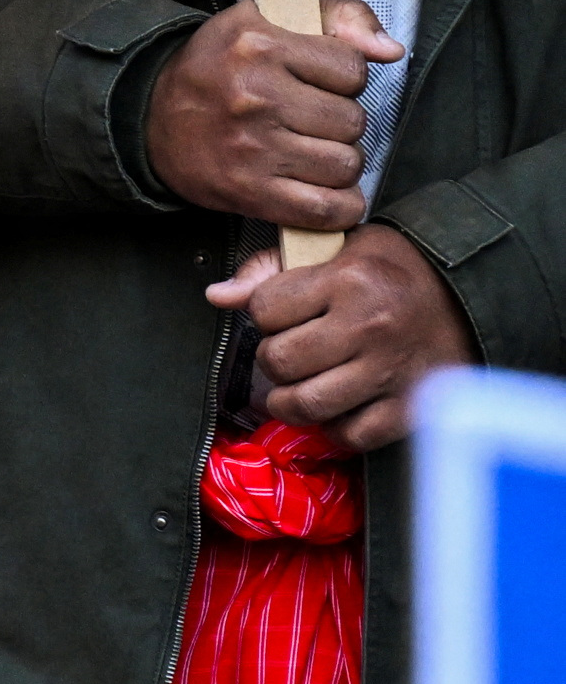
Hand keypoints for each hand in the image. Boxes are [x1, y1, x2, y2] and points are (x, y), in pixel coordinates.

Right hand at [146, 0, 399, 230]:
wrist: (149, 117)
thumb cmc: (217, 67)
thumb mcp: (263, 20)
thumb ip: (337, 17)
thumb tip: (391, 50)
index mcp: (257, 44)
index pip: (352, 70)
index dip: (342, 79)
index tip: (317, 82)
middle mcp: (254, 94)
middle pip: (353, 121)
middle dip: (339, 122)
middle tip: (309, 119)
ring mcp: (252, 147)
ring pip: (346, 165)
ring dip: (338, 163)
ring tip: (310, 150)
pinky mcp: (249, 191)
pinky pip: (327, 209)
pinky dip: (338, 206)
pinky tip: (322, 189)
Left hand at [211, 229, 477, 449]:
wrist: (466, 294)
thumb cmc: (390, 269)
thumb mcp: (333, 248)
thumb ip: (270, 270)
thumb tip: (217, 296)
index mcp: (347, 280)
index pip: (264, 309)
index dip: (264, 312)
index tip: (283, 312)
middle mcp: (369, 327)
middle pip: (279, 361)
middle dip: (272, 358)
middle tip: (289, 351)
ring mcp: (391, 371)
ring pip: (307, 404)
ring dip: (289, 401)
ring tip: (297, 387)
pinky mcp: (411, 407)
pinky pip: (352, 435)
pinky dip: (335, 428)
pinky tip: (337, 407)